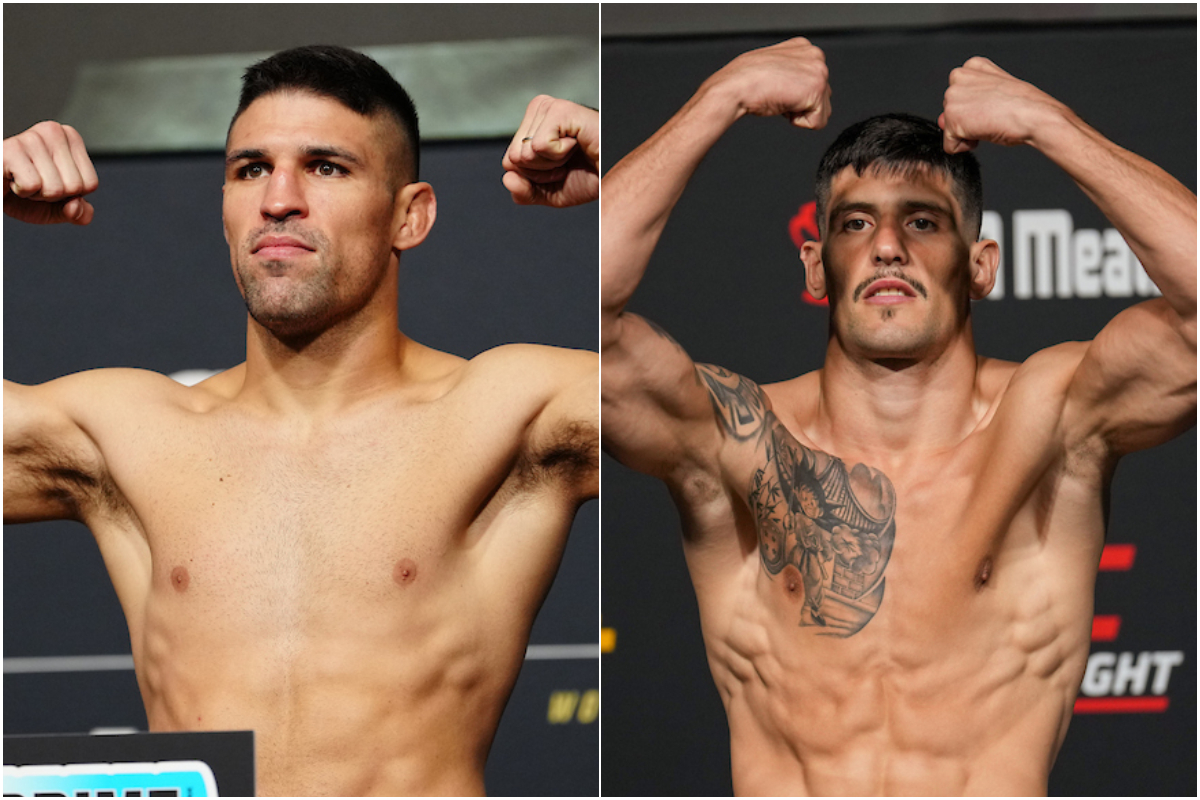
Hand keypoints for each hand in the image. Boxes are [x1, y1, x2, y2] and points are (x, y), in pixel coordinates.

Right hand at [3, 121, 98, 224]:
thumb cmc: (24, 191)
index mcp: (70, 138)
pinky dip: (21, 191)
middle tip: (32, 182)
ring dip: (36, 194)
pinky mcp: (10, 149)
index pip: (91, 184)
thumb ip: (78, 213)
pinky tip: (11, 179)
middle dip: (52, 195)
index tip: (48, 182)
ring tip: (21, 179)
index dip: (69, 194)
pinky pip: (32, 186)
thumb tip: (76, 207)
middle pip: (74, 186)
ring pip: (55, 189)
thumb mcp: (57, 207)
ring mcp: (31, 138)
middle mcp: (53, 131)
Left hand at [502, 95, 597, 206]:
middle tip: (568, 162)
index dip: (535, 176)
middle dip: (541, 171)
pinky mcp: (560, 110)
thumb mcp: (549, 192)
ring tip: (574, 153)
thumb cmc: (589, 177)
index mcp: (532, 123)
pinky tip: (577, 145)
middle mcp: (538, 109)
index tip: (561, 168)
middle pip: (512, 158)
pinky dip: (559, 155)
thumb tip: (507, 178)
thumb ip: (524, 192)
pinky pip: (538, 146)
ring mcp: (549, 107)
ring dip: (552, 163)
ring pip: (524, 153)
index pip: (508, 161)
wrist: (616, 175)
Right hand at [706, 37, 830, 128]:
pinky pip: (818, 122)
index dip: (794, 94)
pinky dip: (799, 122)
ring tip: (780, 98)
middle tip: (777, 94)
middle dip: (800, 104)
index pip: (814, 83)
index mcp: (804, 48)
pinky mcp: (818, 89)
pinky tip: (784, 105)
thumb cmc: (744, 80)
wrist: (736, 86)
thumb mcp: (772, 67)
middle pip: (822, 97)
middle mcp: (816, 56)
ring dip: (799, 112)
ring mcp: (819, 71)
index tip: (776, 87)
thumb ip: (791, 71)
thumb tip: (796, 87)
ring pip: (821, 110)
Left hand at [939, 57, 1069, 152]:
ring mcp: (954, 97)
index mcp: (973, 66)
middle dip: (967, 120)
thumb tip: (942, 119)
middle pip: (951, 111)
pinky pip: (950, 145)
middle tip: (992, 115)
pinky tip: (983, 133)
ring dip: (968, 133)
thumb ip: (966, 102)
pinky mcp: (952, 118)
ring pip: (950, 128)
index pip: (959, 95)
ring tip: (989, 123)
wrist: (1035, 115)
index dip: (975, 107)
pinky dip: (965, 147)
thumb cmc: (1024, 105)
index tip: (993, 105)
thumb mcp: (994, 95)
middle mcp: (959, 77)